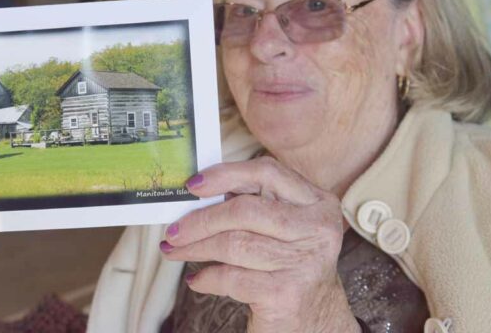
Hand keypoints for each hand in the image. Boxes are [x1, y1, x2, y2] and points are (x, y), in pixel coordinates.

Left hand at [160, 156, 360, 332]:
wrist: (312, 318)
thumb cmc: (288, 264)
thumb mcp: (281, 228)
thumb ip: (252, 204)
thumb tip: (197, 194)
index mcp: (317, 202)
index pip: (267, 172)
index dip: (226, 174)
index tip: (193, 185)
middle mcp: (318, 228)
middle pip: (245, 210)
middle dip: (201, 220)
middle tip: (173, 230)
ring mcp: (304, 261)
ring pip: (234, 244)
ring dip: (196, 248)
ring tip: (175, 251)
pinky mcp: (286, 293)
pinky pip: (232, 277)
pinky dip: (207, 277)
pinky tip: (197, 279)